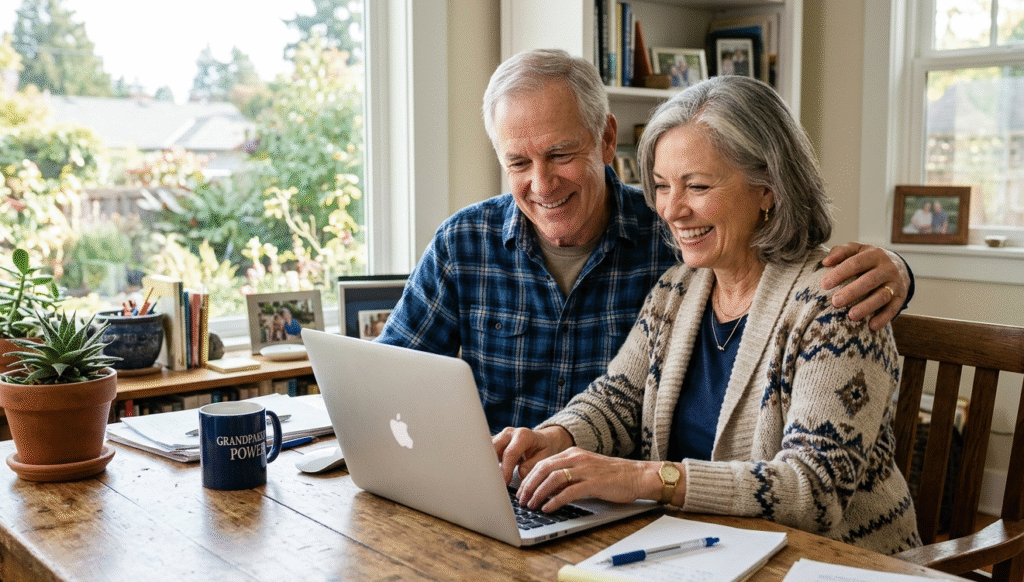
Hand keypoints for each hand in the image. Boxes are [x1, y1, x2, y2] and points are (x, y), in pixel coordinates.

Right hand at [492, 426, 573, 484]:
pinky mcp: (495, 441)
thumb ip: (532, 465)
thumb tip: (520, 473)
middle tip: (493, 482)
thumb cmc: (544, 449)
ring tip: (489, 478)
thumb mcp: (545, 457)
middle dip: (491, 465)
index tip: (504, 482)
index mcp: (523, 435)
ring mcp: (500, 436)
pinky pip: (486, 450)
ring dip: (487, 463)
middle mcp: (509, 433)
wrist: (543, 439)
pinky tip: (488, 472)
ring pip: (487, 448)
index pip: (510, 453)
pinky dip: (486, 461)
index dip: (505, 469)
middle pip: (494, 448)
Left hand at [515, 448, 660, 512]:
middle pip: (544, 469)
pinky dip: (555, 501)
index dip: (529, 477)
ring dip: (538, 493)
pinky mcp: (593, 483)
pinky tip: (548, 508)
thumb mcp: (586, 469)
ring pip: (553, 479)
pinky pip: (568, 492)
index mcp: (573, 453)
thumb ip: (568, 474)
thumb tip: (547, 487)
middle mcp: (577, 458)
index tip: (521, 490)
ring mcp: (585, 470)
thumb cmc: (612, 476)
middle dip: (529, 485)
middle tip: (521, 499)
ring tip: (531, 505)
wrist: (637, 475)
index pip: (543, 463)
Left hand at [821, 243, 908, 330]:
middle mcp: (887, 268)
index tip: (824, 285)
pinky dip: (884, 318)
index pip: (856, 263)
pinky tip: (871, 326)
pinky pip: (893, 308)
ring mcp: (896, 283)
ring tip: (851, 316)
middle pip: (869, 280)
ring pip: (882, 296)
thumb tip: (826, 262)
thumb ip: (841, 252)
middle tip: (835, 302)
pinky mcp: (901, 297)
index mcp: (874, 254)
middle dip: (852, 292)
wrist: (899, 266)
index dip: (840, 273)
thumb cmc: (868, 259)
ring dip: (867, 307)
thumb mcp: (857, 250)